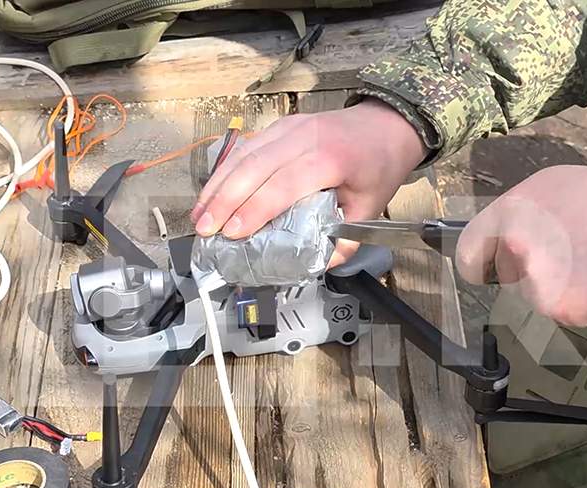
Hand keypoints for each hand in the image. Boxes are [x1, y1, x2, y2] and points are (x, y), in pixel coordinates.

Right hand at [191, 98, 427, 266]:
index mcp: (330, 158)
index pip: (283, 184)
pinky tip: (212, 193)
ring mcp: (289, 127)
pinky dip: (225, 171)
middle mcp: (304, 137)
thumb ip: (347, 239)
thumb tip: (321, 264)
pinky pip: (246, 148)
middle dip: (224, 200)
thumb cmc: (379, 164)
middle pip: (254, 167)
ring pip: (243, 155)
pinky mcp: (280, 126)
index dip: (254, 209)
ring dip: (217, 186)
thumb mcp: (372, 206)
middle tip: (205, 230)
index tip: (232, 233)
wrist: (387, 124)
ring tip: (199, 216)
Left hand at [456, 165, 586, 326]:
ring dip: (555, 286)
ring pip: (535, 293)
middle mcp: (515, 248)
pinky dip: (579, 302)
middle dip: (529, 268)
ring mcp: (536, 281)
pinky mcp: (561, 308)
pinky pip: (562, 309)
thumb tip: (506, 233)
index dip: (477, 261)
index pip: (469, 250)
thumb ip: (522, 211)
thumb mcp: (557, 183)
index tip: (484, 268)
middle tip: (567, 254)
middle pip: (509, 273)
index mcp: (510, 213)